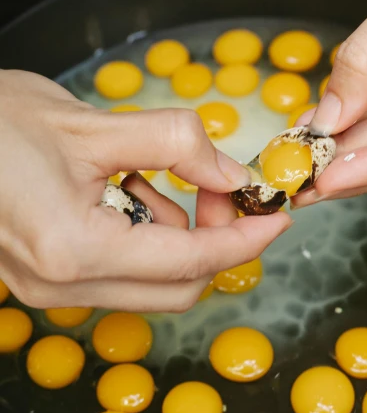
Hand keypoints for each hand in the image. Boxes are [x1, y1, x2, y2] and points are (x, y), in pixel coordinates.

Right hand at [0, 70, 290, 309]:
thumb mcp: (96, 123)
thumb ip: (175, 144)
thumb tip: (232, 171)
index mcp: (74, 249)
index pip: (190, 261)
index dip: (244, 239)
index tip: (277, 216)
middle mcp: (61, 284)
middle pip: (177, 287)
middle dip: (212, 237)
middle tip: (218, 184)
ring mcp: (48, 288)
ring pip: (150, 280)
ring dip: (171, 230)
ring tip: (144, 173)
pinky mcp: (43, 278)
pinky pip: (118, 270)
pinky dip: (140, 233)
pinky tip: (119, 188)